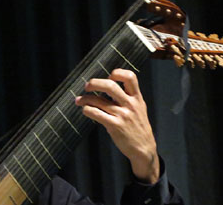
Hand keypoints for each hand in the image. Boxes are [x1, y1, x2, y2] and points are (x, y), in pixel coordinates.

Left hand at [75, 69, 159, 183]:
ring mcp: (122, 115)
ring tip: (79, 100)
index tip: (109, 77)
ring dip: (85, 99)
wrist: (144, 148)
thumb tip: (108, 85)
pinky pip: (96, 114)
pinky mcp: (115, 126)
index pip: (130, 77)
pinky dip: (87, 110)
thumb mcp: (139, 108)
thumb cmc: (138, 127)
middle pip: (110, 86)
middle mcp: (130, 104)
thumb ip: (128, 97)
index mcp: (137, 98)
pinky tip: (86, 110)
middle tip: (87, 86)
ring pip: (99, 100)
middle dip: (95, 83)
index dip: (118, 73)